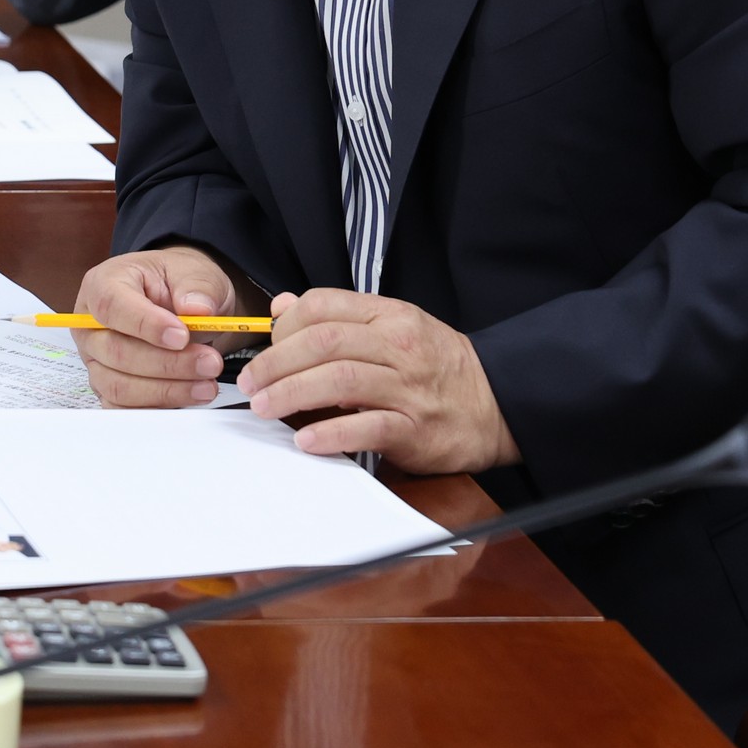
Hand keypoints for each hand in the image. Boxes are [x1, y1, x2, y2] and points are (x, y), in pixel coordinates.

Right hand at [69, 246, 236, 407]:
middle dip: (167, 364)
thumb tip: (198, 308)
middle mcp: (91, 326)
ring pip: (120, 386)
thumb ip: (196, 287)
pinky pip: (124, 408)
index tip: (182, 336)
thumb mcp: (194, 272)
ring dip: (167, 390)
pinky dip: (158, 407)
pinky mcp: (109, 387)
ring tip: (206, 383)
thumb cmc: (177, 284)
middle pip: (117, 352)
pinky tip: (188, 396)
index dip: (146, 325)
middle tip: (209, 362)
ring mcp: (97, 360)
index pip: (112, 306)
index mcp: (102, 284)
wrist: (183, 306)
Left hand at [237, 289, 519, 473]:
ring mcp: (408, 387)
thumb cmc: (437, 367)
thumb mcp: (393, 326)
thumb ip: (339, 317)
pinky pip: (367, 427)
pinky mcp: (416, 428)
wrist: (496, 403)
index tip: (263, 349)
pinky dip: (331, 432)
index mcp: (389, 315)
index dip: (283, 326)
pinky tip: (306, 440)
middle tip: (251, 384)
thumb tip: (283, 307)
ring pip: (339, 380)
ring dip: (292, 394)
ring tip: (265, 408)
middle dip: (276, 363)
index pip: (323, 307)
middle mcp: (398, 345)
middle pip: (323, 342)